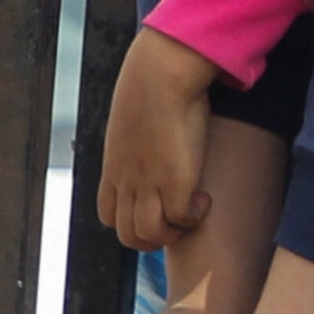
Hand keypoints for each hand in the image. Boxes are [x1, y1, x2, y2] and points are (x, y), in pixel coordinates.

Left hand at [98, 29, 226, 247]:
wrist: (159, 75)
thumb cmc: (152, 85)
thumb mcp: (134, 117)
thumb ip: (139, 132)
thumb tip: (154, 127)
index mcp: (113, 167)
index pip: (109, 215)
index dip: (131, 220)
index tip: (155, 207)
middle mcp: (126, 181)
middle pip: (126, 235)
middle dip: (153, 238)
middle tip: (177, 219)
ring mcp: (147, 183)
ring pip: (148, 235)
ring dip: (172, 233)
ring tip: (192, 212)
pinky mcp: (174, 182)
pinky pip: (182, 219)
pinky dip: (195, 217)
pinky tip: (205, 199)